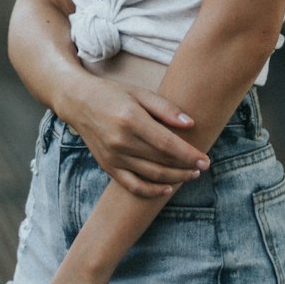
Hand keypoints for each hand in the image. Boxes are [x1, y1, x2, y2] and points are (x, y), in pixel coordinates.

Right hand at [66, 77, 209, 197]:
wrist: (78, 102)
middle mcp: (121, 141)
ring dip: (174, 179)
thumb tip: (190, 124)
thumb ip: (165, 108)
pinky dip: (151, 191)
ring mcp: (113, 157)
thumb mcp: (140, 93)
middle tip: (203, 166)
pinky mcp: (108, 166)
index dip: (189, 154)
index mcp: (131, 120)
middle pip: (161, 161)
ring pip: (150, 175)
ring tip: (190, 175)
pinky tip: (166, 189)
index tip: (205, 160)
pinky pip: (132, 185)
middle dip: (186, 167)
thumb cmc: (113, 94)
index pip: (167, 144)